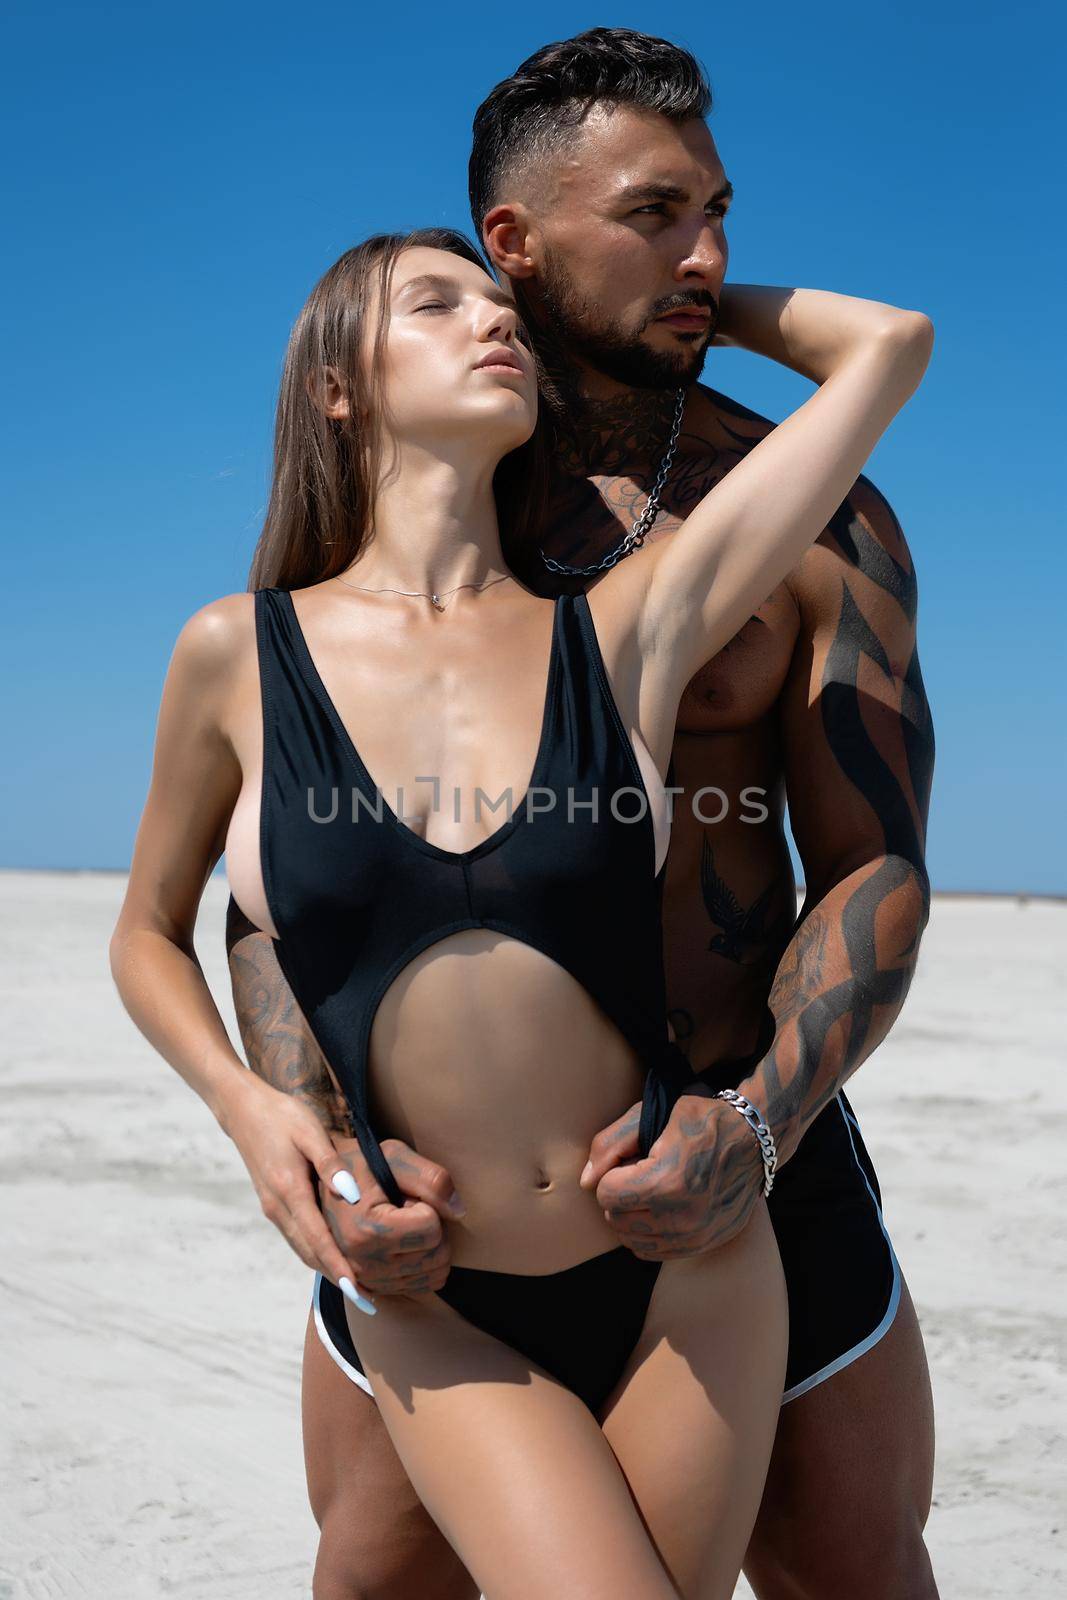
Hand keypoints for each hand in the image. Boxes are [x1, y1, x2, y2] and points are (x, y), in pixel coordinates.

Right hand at [223, 1075, 385, 1302]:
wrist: (243, 1111)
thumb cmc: (282, 1116)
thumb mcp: (309, 1132)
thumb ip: (329, 1164)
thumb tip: (350, 1194)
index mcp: (288, 1190)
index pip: (318, 1239)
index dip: (339, 1266)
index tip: (358, 1290)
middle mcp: (278, 1207)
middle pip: (309, 1253)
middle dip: (337, 1277)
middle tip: (367, 1299)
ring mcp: (272, 1208)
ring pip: (301, 1249)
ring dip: (326, 1268)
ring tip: (356, 1286)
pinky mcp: (272, 1204)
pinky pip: (296, 1238)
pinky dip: (315, 1253)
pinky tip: (332, 1257)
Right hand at [317, 1134, 466, 1298]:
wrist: (325, 1184)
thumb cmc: (362, 1165)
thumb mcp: (394, 1156)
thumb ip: (430, 1178)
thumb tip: (459, 1212)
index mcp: (366, 1229)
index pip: (432, 1226)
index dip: (427, 1205)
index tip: (406, 1195)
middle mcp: (364, 1263)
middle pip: (437, 1254)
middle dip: (434, 1229)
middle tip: (409, 1210)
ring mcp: (368, 1281)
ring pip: (434, 1273)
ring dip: (431, 1247)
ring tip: (405, 1226)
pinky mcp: (374, 1289)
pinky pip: (423, 1286)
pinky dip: (424, 1265)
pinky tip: (407, 1244)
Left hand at [578, 1088, 765, 1258]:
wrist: (755, 1142)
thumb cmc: (701, 1120)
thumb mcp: (653, 1114)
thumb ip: (612, 1143)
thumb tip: (585, 1182)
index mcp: (668, 1181)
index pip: (605, 1193)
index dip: (612, 1173)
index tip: (632, 1159)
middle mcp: (682, 1217)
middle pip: (615, 1218)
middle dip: (620, 1195)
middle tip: (643, 1173)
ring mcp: (695, 1237)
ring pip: (630, 1239)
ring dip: (632, 1216)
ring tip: (654, 1190)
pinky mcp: (703, 1246)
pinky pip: (652, 1252)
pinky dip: (648, 1233)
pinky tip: (663, 1208)